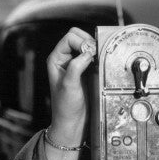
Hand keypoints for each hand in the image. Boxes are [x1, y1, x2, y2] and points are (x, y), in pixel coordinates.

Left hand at [45, 27, 95, 146]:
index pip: (69, 38)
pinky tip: (102, 65)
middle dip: (89, 42)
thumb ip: (76, 67)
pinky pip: (94, 56)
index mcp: (56, 59)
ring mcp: (76, 64)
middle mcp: (65, 59)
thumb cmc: (65, 106)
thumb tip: (88, 52)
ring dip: (95, 49)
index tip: (90, 55)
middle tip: (96, 56)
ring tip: (100, 60)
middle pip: (78, 36)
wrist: (72, 122)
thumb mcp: (69, 85)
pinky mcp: (86, 70)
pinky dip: (99, 57)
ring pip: (87, 45)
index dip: (81, 42)